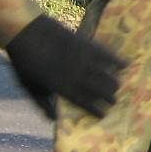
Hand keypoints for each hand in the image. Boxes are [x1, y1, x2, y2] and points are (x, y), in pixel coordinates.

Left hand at [4, 16, 122, 117]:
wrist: (26, 32)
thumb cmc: (25, 61)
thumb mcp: (29, 86)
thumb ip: (42, 103)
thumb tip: (53, 119)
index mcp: (61, 87)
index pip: (83, 102)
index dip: (95, 110)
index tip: (103, 115)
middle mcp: (76, 75)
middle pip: (99, 90)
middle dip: (108, 97)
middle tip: (114, 101)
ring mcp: (82, 60)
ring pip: (105, 75)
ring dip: (113, 82)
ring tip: (118, 86)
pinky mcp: (86, 45)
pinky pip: (106, 55)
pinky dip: (117, 60)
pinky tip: (125, 64)